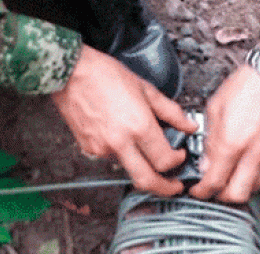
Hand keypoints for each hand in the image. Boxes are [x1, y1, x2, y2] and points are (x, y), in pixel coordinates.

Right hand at [51, 45, 197, 196]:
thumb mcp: (145, 88)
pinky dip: (120, 150)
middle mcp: (120, 142)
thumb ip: (170, 111)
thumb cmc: (105, 74)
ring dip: (140, 163)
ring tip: (141, 144)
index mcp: (138, 126)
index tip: (179, 155)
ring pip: (128, 167)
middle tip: (173, 185)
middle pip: (147, 181)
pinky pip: (110, 157)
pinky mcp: (89, 148)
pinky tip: (118, 132)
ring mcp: (102, 148)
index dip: (177, 161)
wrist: (70, 73)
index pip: (165, 161)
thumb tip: (189, 125)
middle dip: (164, 188)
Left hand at [188, 38, 259, 202]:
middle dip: (220, 197)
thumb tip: (206, 164)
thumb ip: (209, 140)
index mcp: (231, 142)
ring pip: (253, 189)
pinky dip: (253, 178)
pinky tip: (244, 168)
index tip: (196, 190)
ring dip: (238, 189)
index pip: (215, 181)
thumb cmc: (244, 87)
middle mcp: (252, 153)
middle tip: (211, 189)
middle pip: (236, 195)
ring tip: (228, 178)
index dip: (202, 191)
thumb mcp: (214, 109)